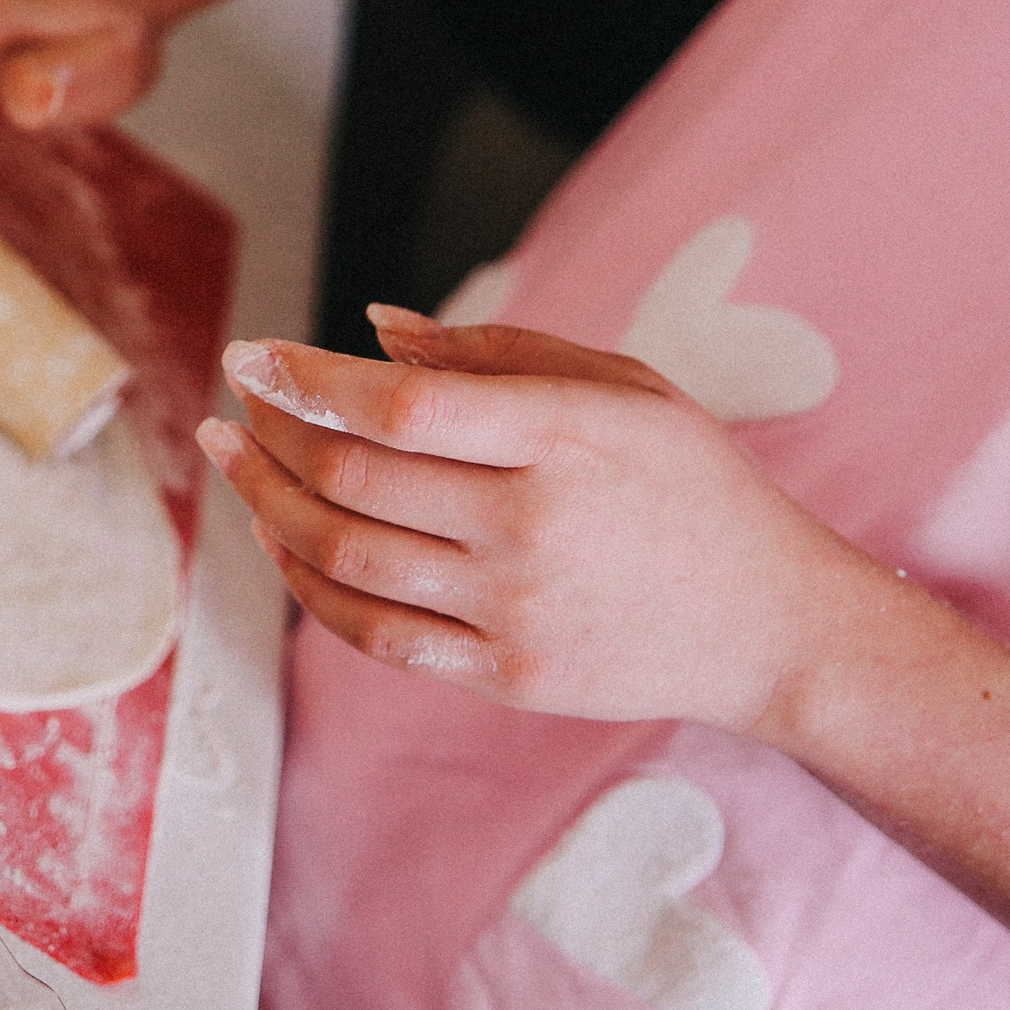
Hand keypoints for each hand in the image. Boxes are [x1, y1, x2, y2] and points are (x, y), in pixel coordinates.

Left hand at [195, 305, 898, 731]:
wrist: (773, 625)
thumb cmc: (694, 485)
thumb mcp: (625, 386)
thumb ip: (497, 351)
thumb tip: (375, 332)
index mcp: (567, 437)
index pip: (399, 407)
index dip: (308, 379)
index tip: (253, 353)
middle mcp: (534, 526)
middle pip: (355, 480)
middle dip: (271, 432)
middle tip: (236, 401)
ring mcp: (516, 612)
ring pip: (347, 559)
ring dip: (268, 504)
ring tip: (236, 461)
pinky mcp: (506, 677)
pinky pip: (374, 636)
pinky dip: (310, 586)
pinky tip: (282, 542)